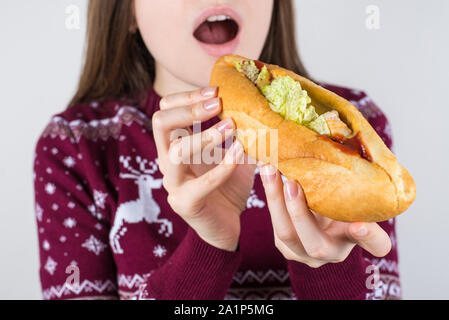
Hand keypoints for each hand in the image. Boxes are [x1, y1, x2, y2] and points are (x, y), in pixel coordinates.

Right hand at [152, 87, 255, 250]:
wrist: (226, 225)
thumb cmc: (228, 185)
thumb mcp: (233, 151)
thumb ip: (237, 131)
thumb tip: (255, 103)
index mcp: (174, 144)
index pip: (166, 109)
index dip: (187, 96)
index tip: (216, 91)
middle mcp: (168, 161)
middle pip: (160, 122)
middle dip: (189, 108)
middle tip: (219, 103)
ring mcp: (174, 183)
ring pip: (175, 151)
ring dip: (204, 135)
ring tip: (232, 126)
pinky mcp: (186, 203)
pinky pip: (201, 183)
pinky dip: (222, 167)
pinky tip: (240, 154)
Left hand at [258, 164, 391, 267]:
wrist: (319, 213)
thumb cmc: (341, 198)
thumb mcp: (351, 191)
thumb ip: (353, 182)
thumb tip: (349, 145)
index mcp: (359, 238)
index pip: (375, 244)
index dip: (369, 237)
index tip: (361, 224)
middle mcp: (332, 253)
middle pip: (315, 245)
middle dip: (300, 213)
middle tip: (292, 183)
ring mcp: (305, 252)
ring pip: (286, 233)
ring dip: (275, 200)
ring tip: (270, 171)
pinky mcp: (284, 244)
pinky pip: (274, 222)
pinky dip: (269, 194)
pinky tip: (265, 170)